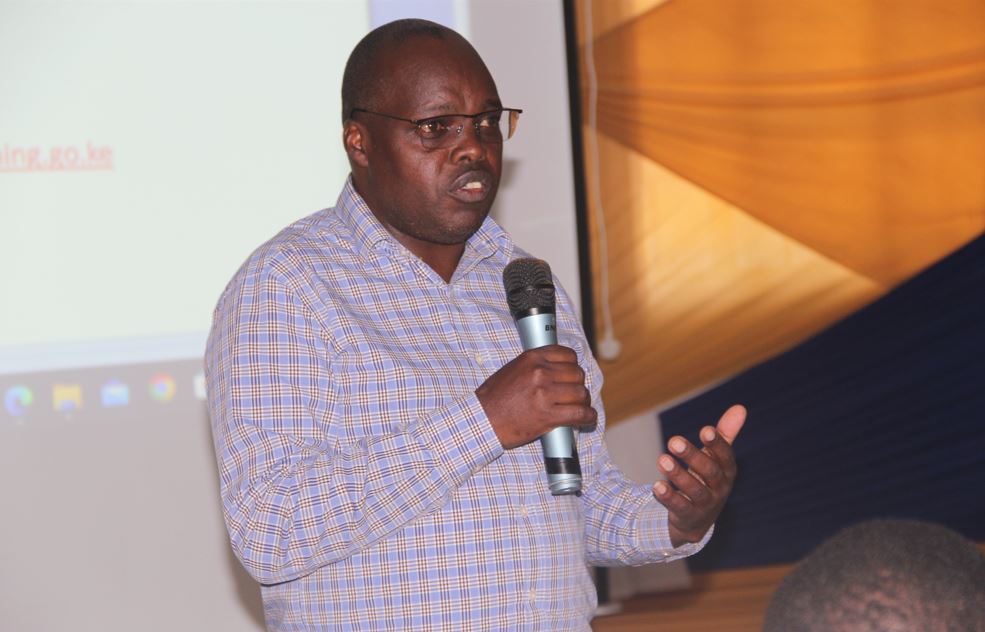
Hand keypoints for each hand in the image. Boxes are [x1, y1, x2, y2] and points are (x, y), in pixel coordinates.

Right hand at [476, 345, 596, 448]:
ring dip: (584, 402)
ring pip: (581, 394)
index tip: (572, 375)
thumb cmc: (494, 398)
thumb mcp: (513, 369)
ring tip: (580, 408)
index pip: (567, 355)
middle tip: (575, 395)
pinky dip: (588, 417)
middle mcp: (540, 372)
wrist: (482, 420)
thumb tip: (556, 370)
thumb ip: (534, 366)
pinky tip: (588, 419)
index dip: (574, 366)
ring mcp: (545, 394)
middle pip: (577, 375)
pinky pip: (580, 413)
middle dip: (579, 385)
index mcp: (532, 358)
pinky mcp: (548, 415)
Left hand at [652, 404, 745, 546]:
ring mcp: (705, 505)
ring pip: (694, 490)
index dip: (717, 444)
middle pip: (709, 471)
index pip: (726, 456)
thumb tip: (740, 407)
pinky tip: (656, 486)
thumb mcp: (714, 458)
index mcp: (726, 471)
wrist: (697, 519)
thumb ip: (724, 434)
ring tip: (661, 459)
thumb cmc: (706, 479)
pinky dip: (668, 497)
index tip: (705, 430)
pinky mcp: (688, 516)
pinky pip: (679, 507)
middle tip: (673, 440)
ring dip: (677, 475)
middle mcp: (719, 488)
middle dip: (692, 456)